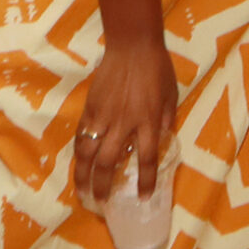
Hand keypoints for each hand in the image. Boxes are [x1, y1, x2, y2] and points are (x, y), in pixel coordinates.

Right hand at [71, 37, 177, 212]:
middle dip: (103, 185)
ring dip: (82, 175)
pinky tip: (78, 163)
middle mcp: (124, 123)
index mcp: (148, 122)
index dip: (145, 181)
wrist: (133, 46)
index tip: (143, 197)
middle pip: (108, 162)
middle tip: (101, 202)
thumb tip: (161, 143)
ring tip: (81, 191)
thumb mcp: (170, 97)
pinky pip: (81, 135)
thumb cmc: (158, 70)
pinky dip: (79, 153)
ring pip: (87, 152)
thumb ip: (164, 122)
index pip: (147, 159)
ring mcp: (103, 116)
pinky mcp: (90, 108)